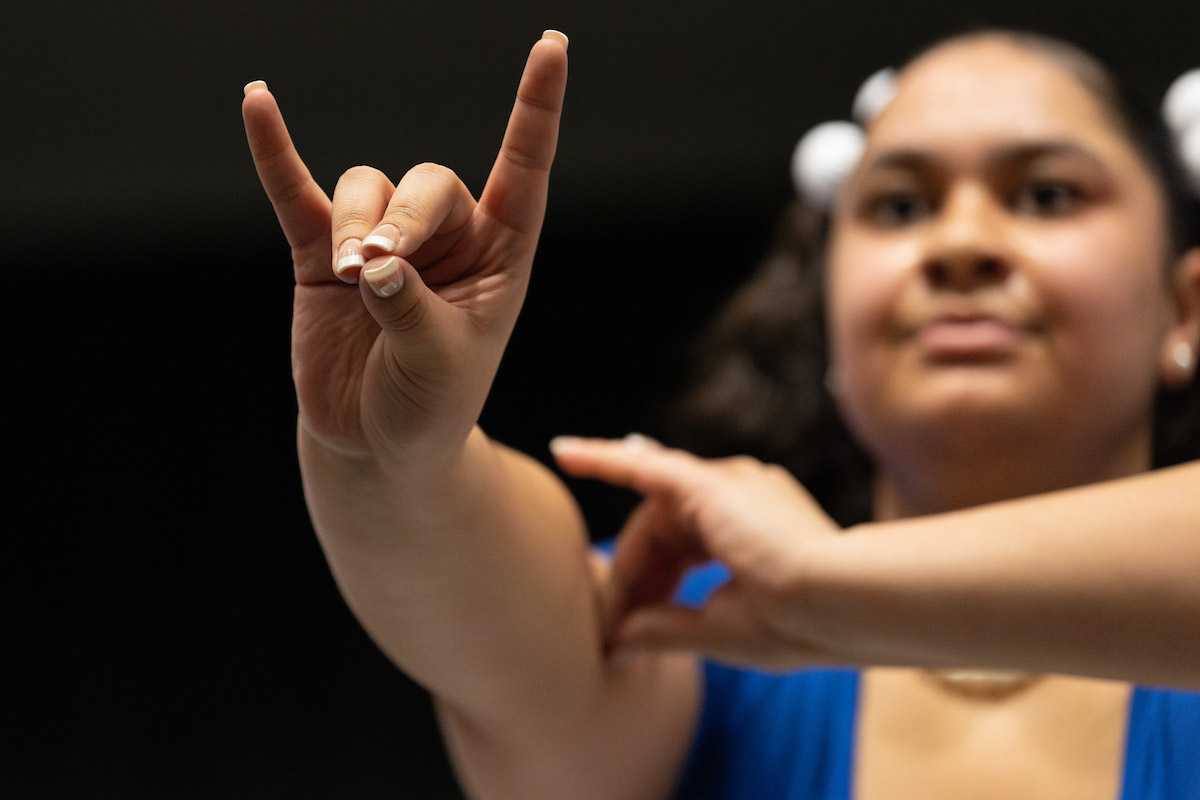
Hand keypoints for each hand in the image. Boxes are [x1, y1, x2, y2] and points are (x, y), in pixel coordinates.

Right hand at [242, 34, 567, 464]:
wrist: (376, 444)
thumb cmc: (430, 406)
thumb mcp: (440, 366)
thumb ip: (412, 311)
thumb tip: (372, 262)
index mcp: (499, 256)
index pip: (525, 168)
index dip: (537, 109)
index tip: (552, 46)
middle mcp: (446, 237)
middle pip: (427, 183)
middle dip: (401, 222)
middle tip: (378, 273)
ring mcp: (382, 241)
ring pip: (367, 188)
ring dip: (356, 224)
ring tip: (352, 278)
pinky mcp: (320, 255)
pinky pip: (296, 191)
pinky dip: (276, 152)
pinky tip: (257, 102)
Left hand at [552, 435, 843, 669]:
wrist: (841, 604)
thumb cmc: (798, 625)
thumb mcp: (720, 632)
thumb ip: (666, 628)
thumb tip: (617, 640)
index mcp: (750, 530)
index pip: (680, 550)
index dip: (646, 590)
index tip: (619, 634)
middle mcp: (740, 498)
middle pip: (660, 531)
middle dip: (632, 581)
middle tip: (608, 629)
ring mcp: (727, 484)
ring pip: (651, 515)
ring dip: (626, 565)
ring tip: (607, 614)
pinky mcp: (709, 483)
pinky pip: (641, 465)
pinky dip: (601, 458)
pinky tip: (565, 453)